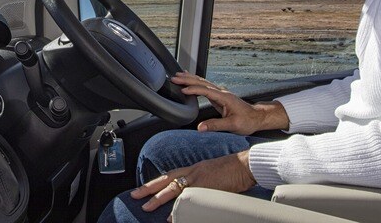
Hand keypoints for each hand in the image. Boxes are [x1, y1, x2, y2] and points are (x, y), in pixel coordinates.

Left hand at [130, 151, 255, 217]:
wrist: (245, 164)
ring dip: (159, 199)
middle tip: (135, 196)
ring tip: (148, 207)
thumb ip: (200, 182)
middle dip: (149, 188)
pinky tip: (172, 216)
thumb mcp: (211, 174)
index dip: (155, 182)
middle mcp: (193, 172)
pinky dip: (179, 207)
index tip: (142, 188)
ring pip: (174, 188)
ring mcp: (199, 179)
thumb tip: (191, 194)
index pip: (169, 175)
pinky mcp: (207, 187)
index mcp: (193, 169)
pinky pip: (189, 198)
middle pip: (166, 180)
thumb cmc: (232, 170)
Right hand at [171, 72, 288, 134]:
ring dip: (190, 78)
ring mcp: (220, 93)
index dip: (193, 90)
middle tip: (175, 78)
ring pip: (203, 82)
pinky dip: (196, 82)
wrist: (257, 117)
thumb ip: (215, 125)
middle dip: (188, 79)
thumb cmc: (248, 121)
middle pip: (202, 82)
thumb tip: (200, 128)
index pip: (206, 90)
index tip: (182, 90)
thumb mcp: (233, 125)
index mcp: (224, 97)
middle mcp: (221, 92)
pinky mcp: (219, 96)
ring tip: (178, 75)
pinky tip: (191, 80)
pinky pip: (205, 86)